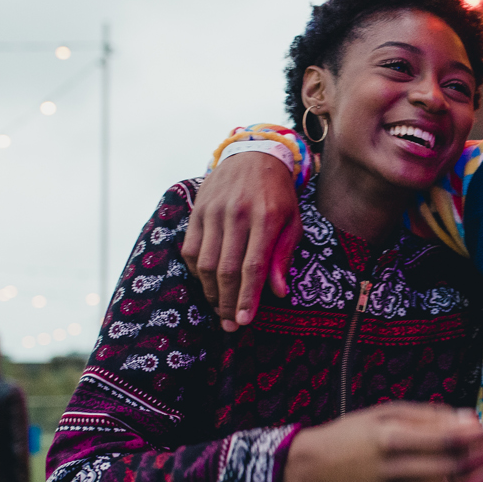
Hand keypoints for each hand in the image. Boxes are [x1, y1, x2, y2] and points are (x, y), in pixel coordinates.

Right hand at [183, 151, 301, 331]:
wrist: (254, 155)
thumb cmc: (278, 195)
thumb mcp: (292, 222)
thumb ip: (283, 256)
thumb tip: (278, 293)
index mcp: (266, 218)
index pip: (254, 267)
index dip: (248, 298)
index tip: (245, 322)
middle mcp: (237, 214)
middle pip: (227, 270)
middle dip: (228, 303)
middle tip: (230, 326)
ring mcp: (213, 211)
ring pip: (205, 263)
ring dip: (211, 292)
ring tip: (220, 310)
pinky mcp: (197, 210)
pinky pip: (190, 249)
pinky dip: (196, 272)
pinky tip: (207, 284)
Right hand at [283, 403, 482, 481]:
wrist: (313, 466)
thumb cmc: (355, 431)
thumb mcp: (387, 412)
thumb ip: (429, 417)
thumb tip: (472, 422)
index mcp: (389, 438)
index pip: (448, 439)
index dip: (482, 434)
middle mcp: (391, 469)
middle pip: (453, 467)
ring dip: (480, 481)